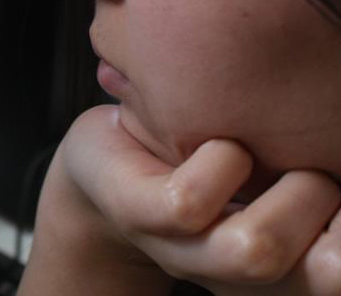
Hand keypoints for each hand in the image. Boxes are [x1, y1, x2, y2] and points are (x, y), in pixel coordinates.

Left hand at [63, 105, 340, 294]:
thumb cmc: (202, 160)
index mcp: (284, 264)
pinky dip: (219, 162)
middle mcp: (238, 270)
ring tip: (276, 160)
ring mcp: (183, 249)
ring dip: (289, 194)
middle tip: (321, 178)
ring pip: (256, 249)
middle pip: (328, 274)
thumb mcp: (275, 167)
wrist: (101, 169)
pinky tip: (218, 144)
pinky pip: (190, 203)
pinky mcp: (137, 213)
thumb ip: (316, 165)